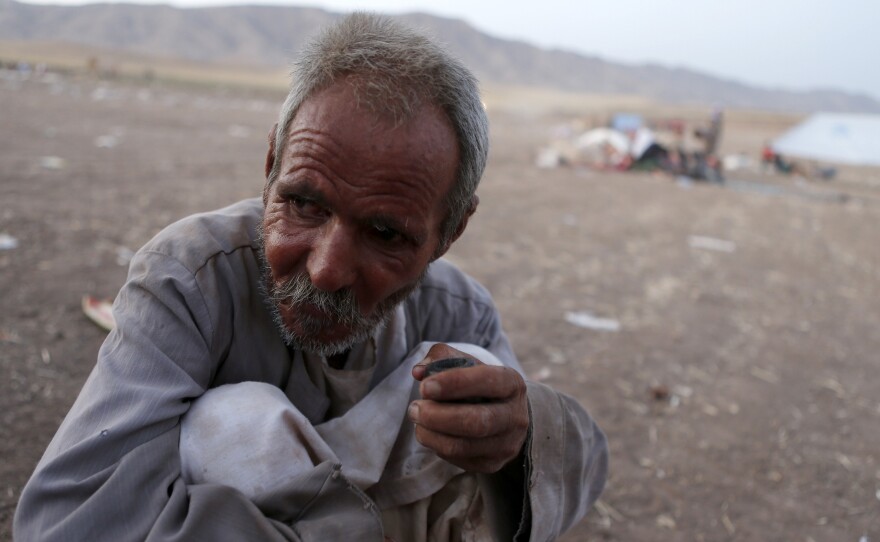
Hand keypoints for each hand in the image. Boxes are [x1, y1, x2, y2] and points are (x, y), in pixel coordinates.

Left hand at [408, 343, 528, 472]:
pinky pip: (458, 459)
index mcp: (512, 383)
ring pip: (462, 446)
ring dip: (431, 434)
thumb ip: (442, 358)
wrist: (507, 417)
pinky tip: (430, 433)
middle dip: (437, 416)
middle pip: (475, 421)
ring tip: (417, 420)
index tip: (425, 386)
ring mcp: (505, 444)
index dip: (454, 383)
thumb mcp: (468, 364)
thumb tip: (419, 371)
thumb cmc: (480, 385)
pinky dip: (436, 446)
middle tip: (413, 408)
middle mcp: (515, 416)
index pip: (486, 381)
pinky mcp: (492, 464)